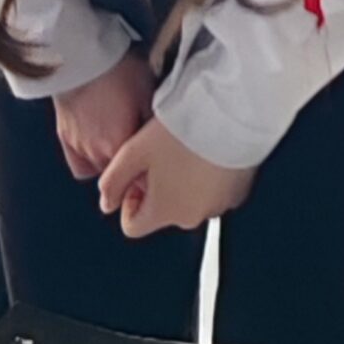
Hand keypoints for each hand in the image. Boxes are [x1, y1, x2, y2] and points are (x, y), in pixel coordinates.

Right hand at [51, 49, 153, 180]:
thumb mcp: (149, 94)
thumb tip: (161, 146)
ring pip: (100, 171)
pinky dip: (89, 161)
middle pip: (119, 176)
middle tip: (143, 151)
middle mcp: (96, 153)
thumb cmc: (117, 70)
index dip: (150, 171)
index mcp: (119, 145)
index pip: (139, 177)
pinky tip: (98, 149)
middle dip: (132, 168)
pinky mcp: (64, 137)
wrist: (81, 54)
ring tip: (121, 144)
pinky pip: (79, 165)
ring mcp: (78, 146)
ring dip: (112, 163)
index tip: (158, 164)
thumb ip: (153, 128)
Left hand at [98, 118, 255, 236]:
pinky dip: (206, 180)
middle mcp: (194, 216)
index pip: (133, 226)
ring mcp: (218, 206)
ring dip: (182, 184)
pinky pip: (213, 193)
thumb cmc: (184, 131)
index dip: (128, 201)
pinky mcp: (236, 193)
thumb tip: (106, 202)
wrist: (230, 116)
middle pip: (163, 213)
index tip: (135, 178)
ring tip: (184, 151)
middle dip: (157, 189)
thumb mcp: (133, 152)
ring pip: (189, 202)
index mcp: (165, 211)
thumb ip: (113, 182)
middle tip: (160, 157)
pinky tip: (204, 154)